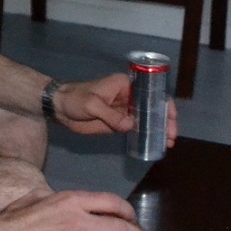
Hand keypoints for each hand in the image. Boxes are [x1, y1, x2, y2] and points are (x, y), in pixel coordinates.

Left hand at [52, 74, 179, 145]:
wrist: (58, 108)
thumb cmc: (75, 99)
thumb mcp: (92, 104)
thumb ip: (111, 115)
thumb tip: (131, 125)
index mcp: (126, 85)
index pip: (151, 93)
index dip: (164, 105)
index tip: (171, 119)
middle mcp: (129, 96)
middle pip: (152, 108)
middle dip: (165, 121)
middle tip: (171, 137)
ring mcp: (124, 111)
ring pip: (146, 120)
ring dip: (157, 131)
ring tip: (167, 144)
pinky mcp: (117, 123)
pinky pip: (135, 129)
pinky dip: (145, 136)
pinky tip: (152, 145)